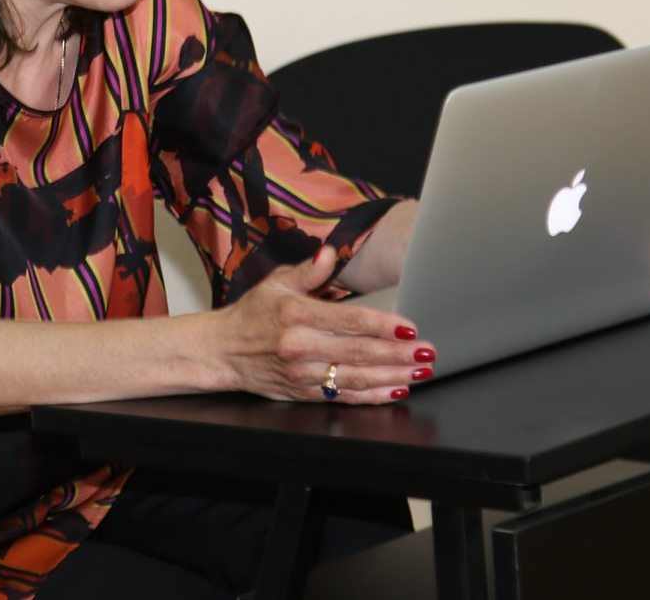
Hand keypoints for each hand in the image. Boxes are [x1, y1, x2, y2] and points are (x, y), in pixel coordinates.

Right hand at [214, 246, 432, 404]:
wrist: (222, 351)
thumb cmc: (252, 315)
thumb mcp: (275, 283)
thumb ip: (308, 272)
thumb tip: (330, 253)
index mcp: (296, 315)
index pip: (349, 320)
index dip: (383, 325)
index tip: (409, 327)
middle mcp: (300, 346)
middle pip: (359, 353)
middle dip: (398, 354)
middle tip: (427, 352)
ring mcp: (303, 373)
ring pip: (357, 378)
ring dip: (393, 376)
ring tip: (421, 372)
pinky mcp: (305, 392)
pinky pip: (346, 396)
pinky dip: (373, 395)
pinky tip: (395, 389)